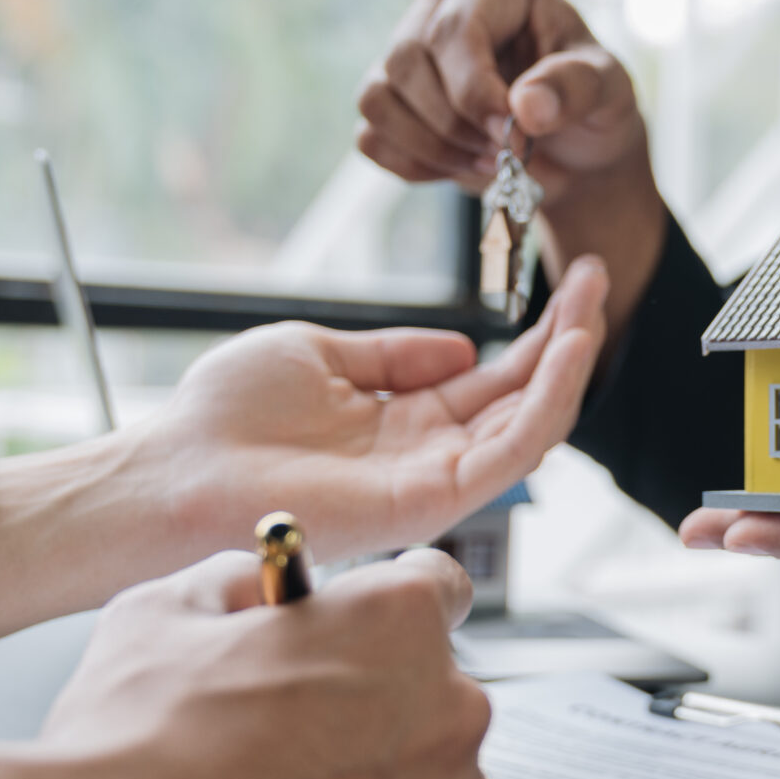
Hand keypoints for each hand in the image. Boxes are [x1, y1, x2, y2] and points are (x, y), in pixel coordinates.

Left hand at [0, 257, 607, 645]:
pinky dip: (548, 402)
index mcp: (405, 419)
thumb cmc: (226, 417)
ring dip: (571, 365)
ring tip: (594, 307)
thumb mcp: (321, 352)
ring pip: (531, 425)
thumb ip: (395, 352)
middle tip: (600, 277)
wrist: (178, 469)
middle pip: (524, 396)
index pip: (493, 378)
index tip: (571, 280)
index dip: (538, 333)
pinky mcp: (432, 501)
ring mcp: (434, 479)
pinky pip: (510, 453)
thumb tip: (461, 346)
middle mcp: (429, 453)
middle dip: (570, 337)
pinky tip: (567, 352)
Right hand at [0, 547, 488, 778]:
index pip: (434, 586)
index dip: (380, 605)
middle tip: (288, 731)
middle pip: (428, 688)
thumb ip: (236, 583)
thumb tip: (255, 586)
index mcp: (399, 622)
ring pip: (426, 776)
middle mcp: (451, 710)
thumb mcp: (161, 615)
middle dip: (369, 700)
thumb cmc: (132, 758)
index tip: (358, 626)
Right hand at [355, 0, 666, 349]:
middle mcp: (440, 2)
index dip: (474, 90)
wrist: (577, 150)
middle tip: (506, 154)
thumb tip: (526, 106)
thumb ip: (576, 89)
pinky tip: (460, 168)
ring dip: (433, 147)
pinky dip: (415, 165)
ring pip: (377, 97)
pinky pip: (371, 136)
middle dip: (455, 125)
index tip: (513, 133)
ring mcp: (407, 48)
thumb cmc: (594, 104)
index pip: (454, 28)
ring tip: (488, 163)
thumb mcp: (610, 91)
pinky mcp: (390, 97)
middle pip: (406, 60)